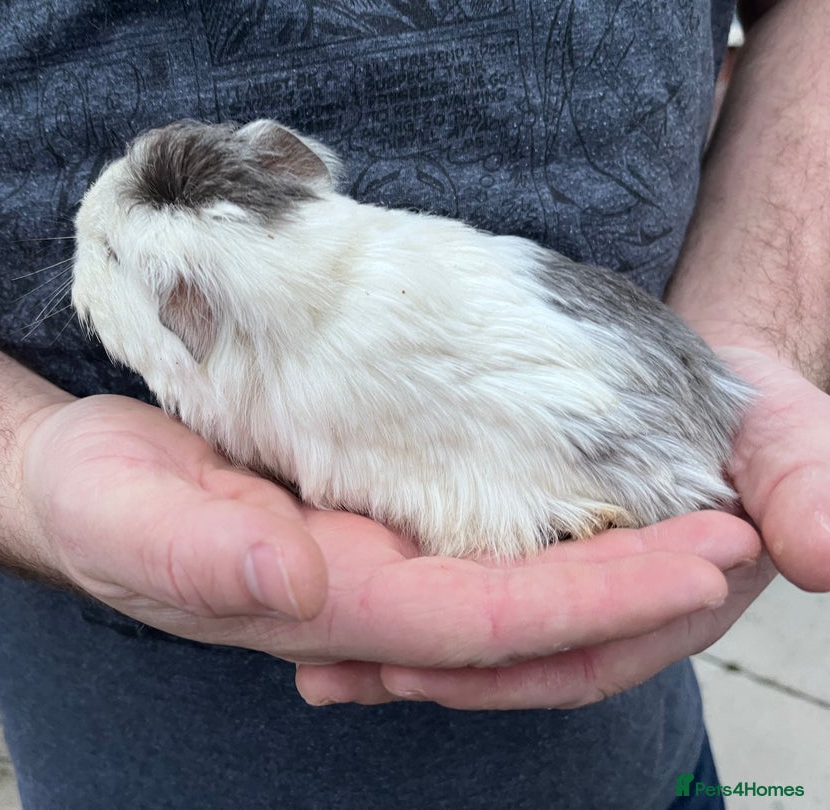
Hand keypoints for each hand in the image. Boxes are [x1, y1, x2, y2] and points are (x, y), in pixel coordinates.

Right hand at [20, 395, 758, 706]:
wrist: (76, 483)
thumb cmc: (95, 501)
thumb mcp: (129, 516)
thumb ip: (207, 561)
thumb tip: (300, 587)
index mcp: (321, 605)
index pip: (479, 621)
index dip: (591, 597)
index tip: (694, 563)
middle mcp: (362, 599)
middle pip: (522, 617)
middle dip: (633, 588)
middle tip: (739, 537)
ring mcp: (369, 566)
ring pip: (510, 588)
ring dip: (608, 563)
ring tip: (697, 518)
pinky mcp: (366, 521)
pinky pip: (475, 542)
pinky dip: (546, 533)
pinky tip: (594, 501)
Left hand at [299, 341, 829, 708]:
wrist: (715, 388)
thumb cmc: (755, 419)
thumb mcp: (795, 445)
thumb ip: (810, 490)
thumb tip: (823, 552)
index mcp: (654, 615)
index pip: (576, 660)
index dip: (508, 672)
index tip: (428, 670)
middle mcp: (589, 616)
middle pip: (496, 660)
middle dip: (418, 673)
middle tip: (331, 673)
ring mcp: (545, 584)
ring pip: (460, 631)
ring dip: (387, 648)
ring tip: (308, 662)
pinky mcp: (508, 548)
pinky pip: (445, 579)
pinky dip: (391, 594)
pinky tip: (318, 587)